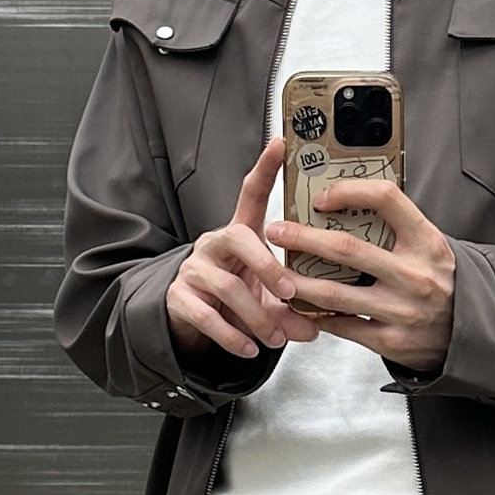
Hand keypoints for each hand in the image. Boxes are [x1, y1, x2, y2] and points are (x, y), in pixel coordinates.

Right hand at [165, 138, 324, 360]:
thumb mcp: (264, 299)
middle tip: (291, 293)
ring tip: (276, 339)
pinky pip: (207, 316)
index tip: (280, 144)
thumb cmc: (234, 298)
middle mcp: (215, 245)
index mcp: (239, 235)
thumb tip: (315, 328)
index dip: (265, 169)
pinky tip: (250, 349)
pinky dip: (232, 337)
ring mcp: (194, 269)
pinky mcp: (180, 298)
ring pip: (228, 287)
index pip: (250, 195)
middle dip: (268, 266)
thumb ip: (289, 311)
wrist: (186, 319)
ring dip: (257, 316)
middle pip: (239, 239)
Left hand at [266, 176, 455, 371]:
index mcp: (425, 241)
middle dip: (303, 237)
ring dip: (298, 282)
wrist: (470, 333)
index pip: (385, 199)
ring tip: (277, 273)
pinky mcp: (390, 341)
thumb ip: (397, 227)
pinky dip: (317, 315)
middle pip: (346, 248)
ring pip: (335, 293)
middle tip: (277, 230)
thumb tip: (347, 201)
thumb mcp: (430, 245)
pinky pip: (343, 326)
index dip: (348, 191)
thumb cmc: (441, 282)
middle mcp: (414, 274)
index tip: (321, 197)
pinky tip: (301, 305)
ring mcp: (401, 310)